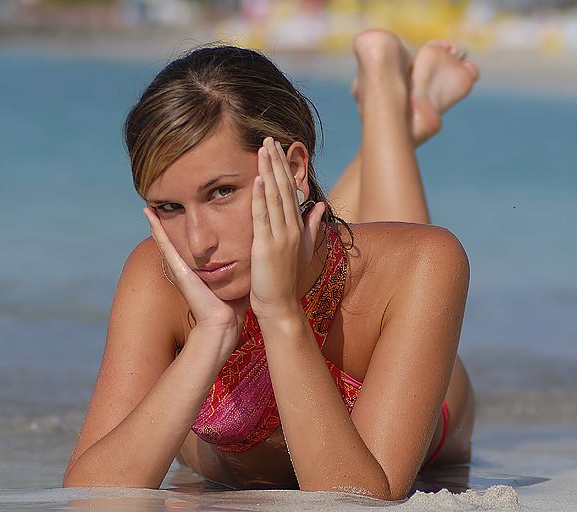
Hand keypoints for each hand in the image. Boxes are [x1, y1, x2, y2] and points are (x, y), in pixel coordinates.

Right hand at [143, 207, 247, 348]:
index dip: (187, 229)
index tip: (184, 212)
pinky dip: (156, 229)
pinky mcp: (178, 269)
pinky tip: (148, 214)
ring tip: (149, 205)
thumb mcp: (236, 278)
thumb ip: (241, 266)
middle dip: (167, 224)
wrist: (222, 322)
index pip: (191, 245)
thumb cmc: (231, 305)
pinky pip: (165, 245)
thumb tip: (255, 254)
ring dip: (156, 223)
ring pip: (165, 240)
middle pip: (174, 241)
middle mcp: (186, 266)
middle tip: (158, 205)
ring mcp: (179, 267)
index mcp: (198, 268)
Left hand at [250, 137, 325, 321]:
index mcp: (297, 228)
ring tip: (263, 149)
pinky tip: (258, 180)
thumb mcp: (303, 250)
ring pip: (275, 198)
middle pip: (284, 189)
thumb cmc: (287, 281)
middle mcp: (291, 229)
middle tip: (269, 139)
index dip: (284, 169)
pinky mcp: (267, 247)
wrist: (281, 306)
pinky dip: (261, 198)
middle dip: (277, 163)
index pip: (290, 191)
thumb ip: (311, 226)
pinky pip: (263, 217)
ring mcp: (280, 237)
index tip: (278, 149)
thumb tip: (318, 206)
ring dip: (269, 172)